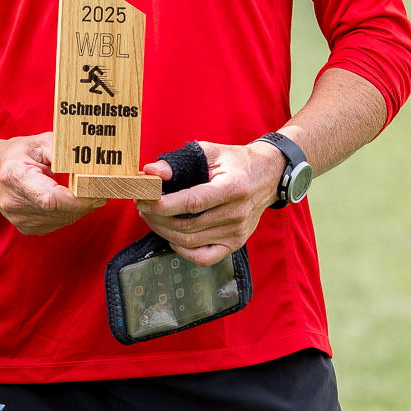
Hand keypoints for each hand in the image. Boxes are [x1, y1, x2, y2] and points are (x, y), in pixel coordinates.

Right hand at [0, 132, 101, 236]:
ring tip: (83, 188)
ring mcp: (20, 219)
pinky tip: (68, 198)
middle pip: (62, 211)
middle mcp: (15, 203)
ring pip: (65, 219)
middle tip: (101, 186)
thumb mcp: (38, 143)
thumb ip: (62, 151)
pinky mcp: (28, 228)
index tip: (98, 190)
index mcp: (14, 177)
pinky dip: (70, 211)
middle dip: (87, 200)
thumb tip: (86, 165)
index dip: (78, 199)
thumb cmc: (16, 155)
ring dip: (81, 206)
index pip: (50, 199)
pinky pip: (60, 222)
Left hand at [139, 139, 286, 266]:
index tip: (145, 199)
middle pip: (187, 225)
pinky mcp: (235, 244)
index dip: (164, 204)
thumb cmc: (236, 162)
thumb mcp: (210, 152)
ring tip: (151, 217)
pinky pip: (204, 258)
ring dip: (163, 231)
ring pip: (190, 242)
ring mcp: (237, 233)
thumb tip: (151, 172)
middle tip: (142, 206)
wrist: (268, 176)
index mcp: (233, 188)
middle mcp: (237, 214)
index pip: (192, 202)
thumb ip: (179, 162)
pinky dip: (182, 250)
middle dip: (157, 218)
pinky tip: (171, 236)